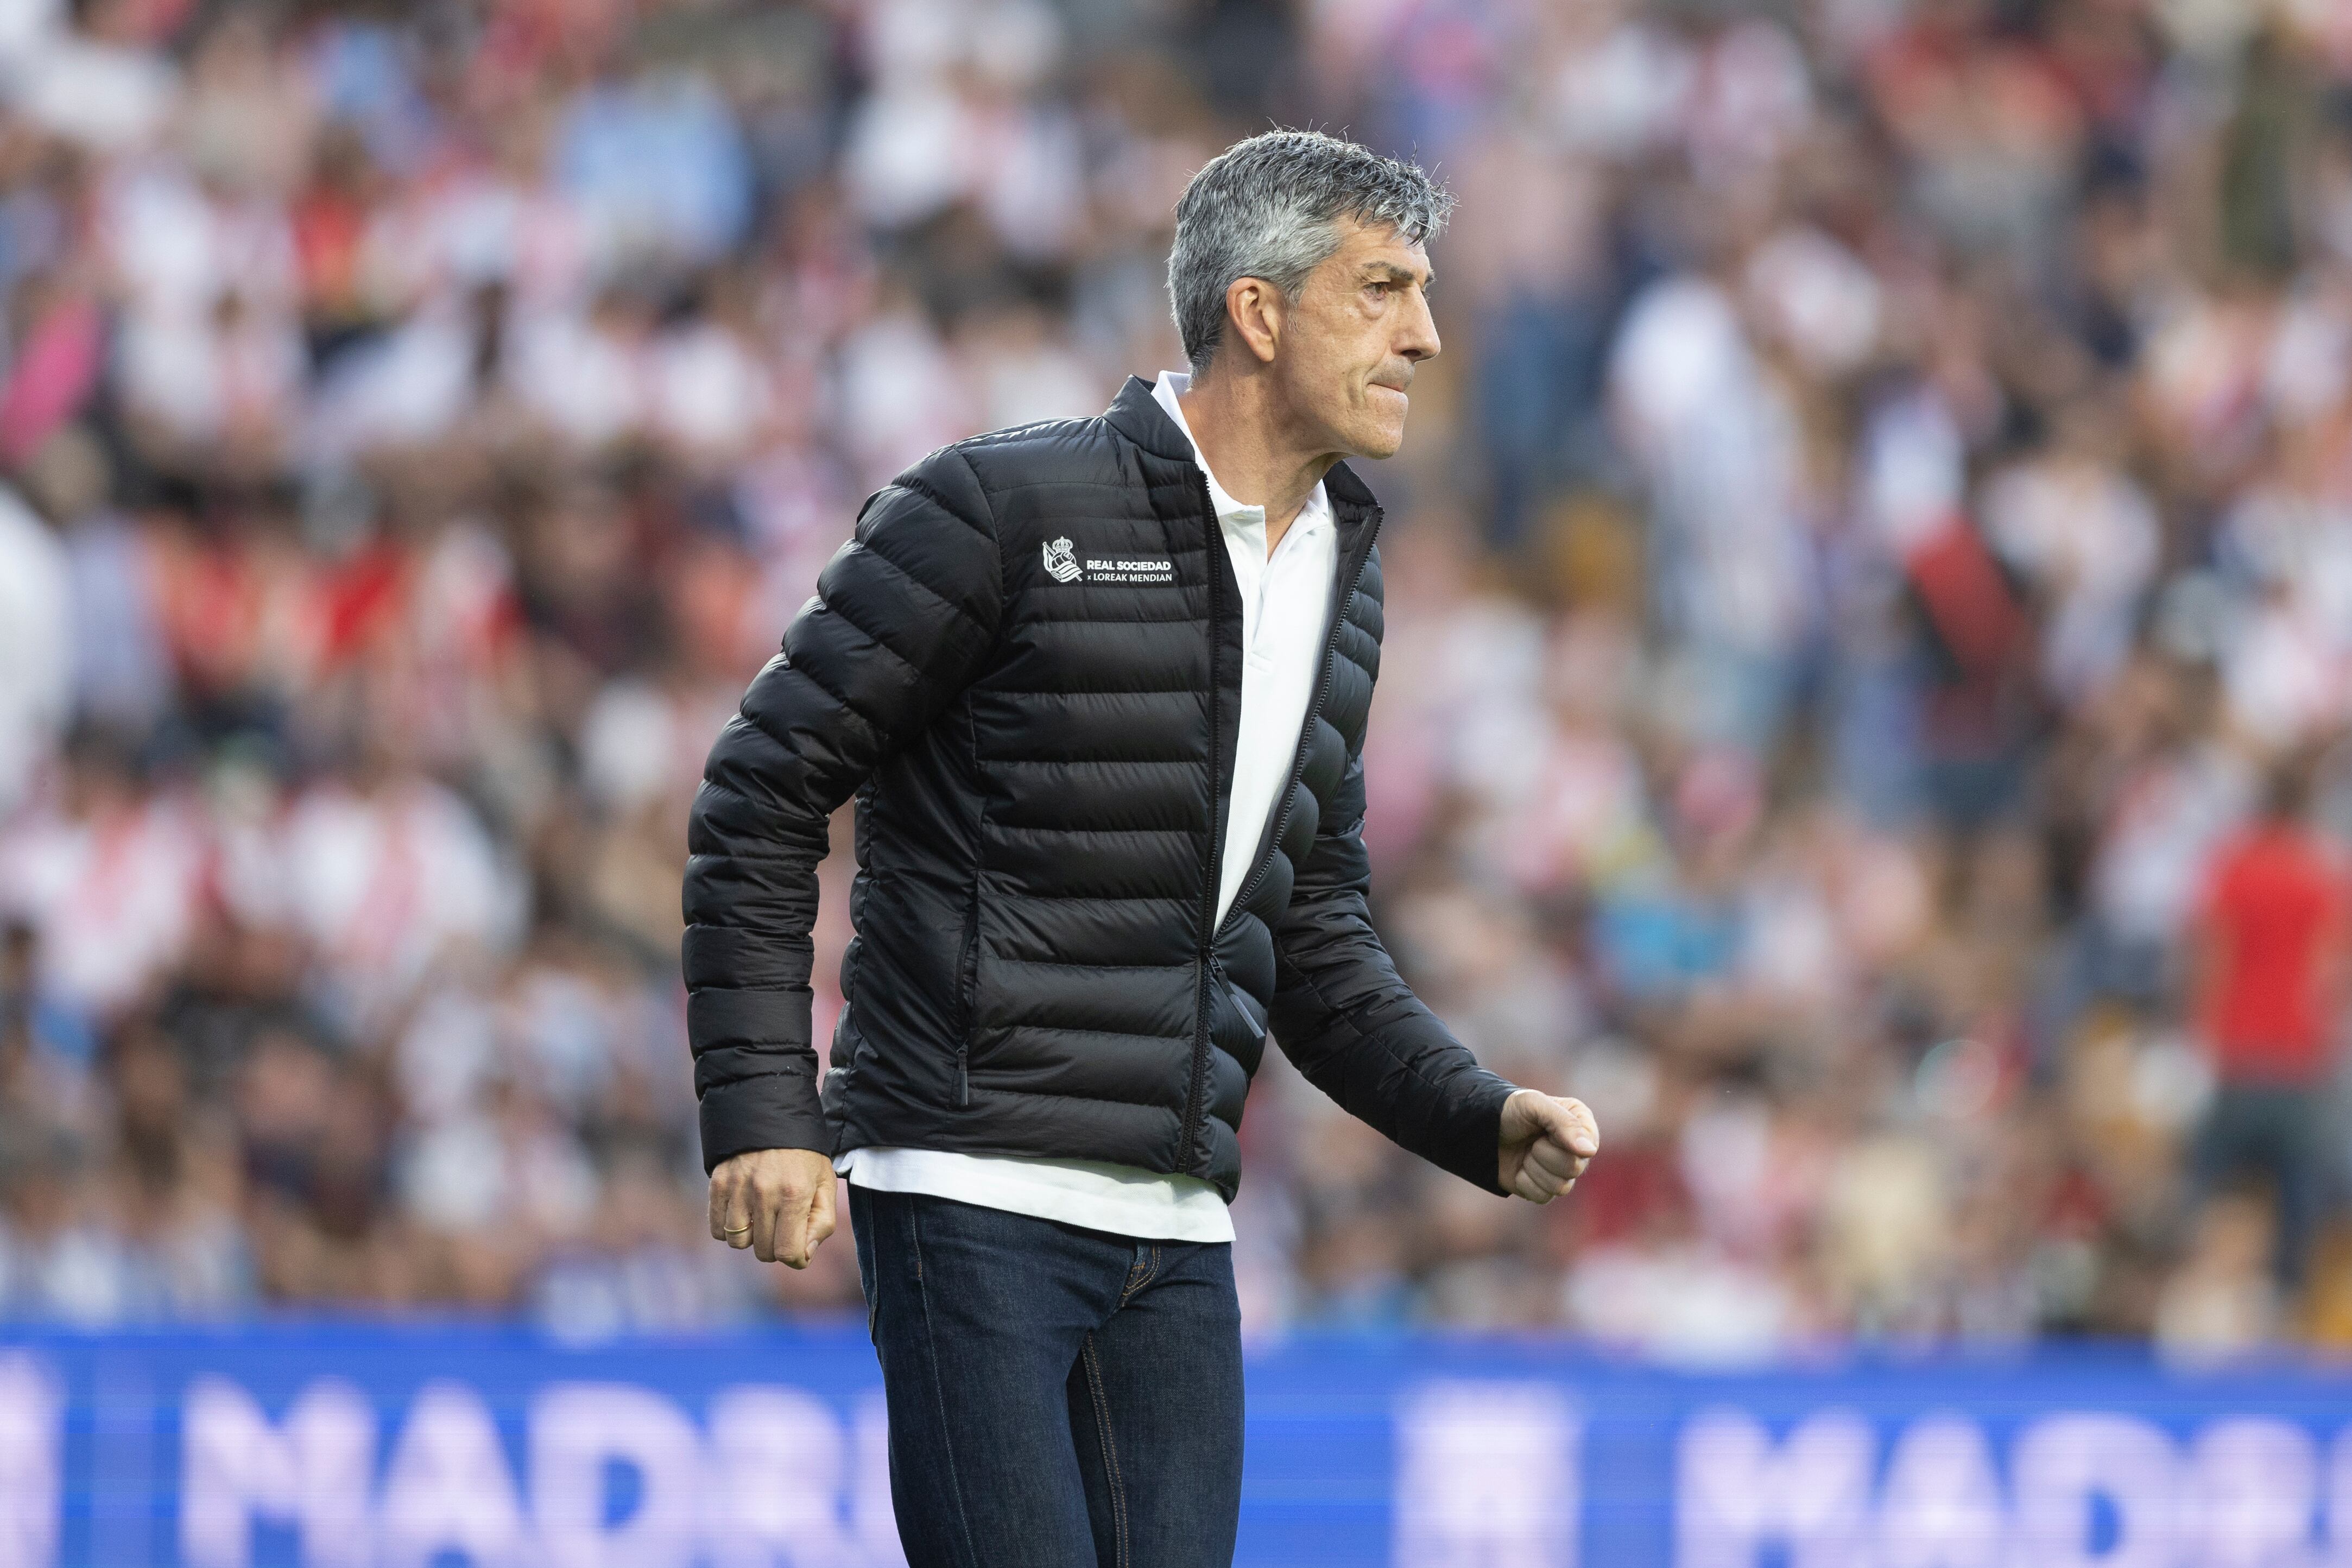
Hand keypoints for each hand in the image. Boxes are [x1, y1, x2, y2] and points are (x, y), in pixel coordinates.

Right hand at [709, 1148, 837, 1267]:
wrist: (769, 1112)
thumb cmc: (803, 1153)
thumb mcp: (825, 1182)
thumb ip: (822, 1221)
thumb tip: (804, 1254)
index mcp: (795, 1193)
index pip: (788, 1252)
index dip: (796, 1257)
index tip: (799, 1246)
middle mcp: (764, 1192)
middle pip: (763, 1252)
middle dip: (775, 1246)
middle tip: (782, 1224)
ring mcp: (737, 1188)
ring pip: (738, 1243)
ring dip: (751, 1237)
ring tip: (761, 1216)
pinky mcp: (718, 1184)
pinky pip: (717, 1229)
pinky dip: (729, 1229)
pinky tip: (743, 1212)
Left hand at [1497, 1090, 1598, 1203]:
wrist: (1482, 1128)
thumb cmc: (1510, 1110)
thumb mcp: (1534, 1104)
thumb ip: (1563, 1122)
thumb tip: (1589, 1151)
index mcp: (1581, 1124)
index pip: (1588, 1147)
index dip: (1565, 1144)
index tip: (1546, 1132)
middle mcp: (1576, 1149)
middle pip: (1575, 1169)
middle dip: (1545, 1154)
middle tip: (1532, 1141)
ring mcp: (1561, 1171)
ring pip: (1561, 1187)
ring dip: (1534, 1169)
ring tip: (1525, 1152)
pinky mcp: (1544, 1188)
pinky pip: (1543, 1197)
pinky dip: (1526, 1182)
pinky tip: (1519, 1168)